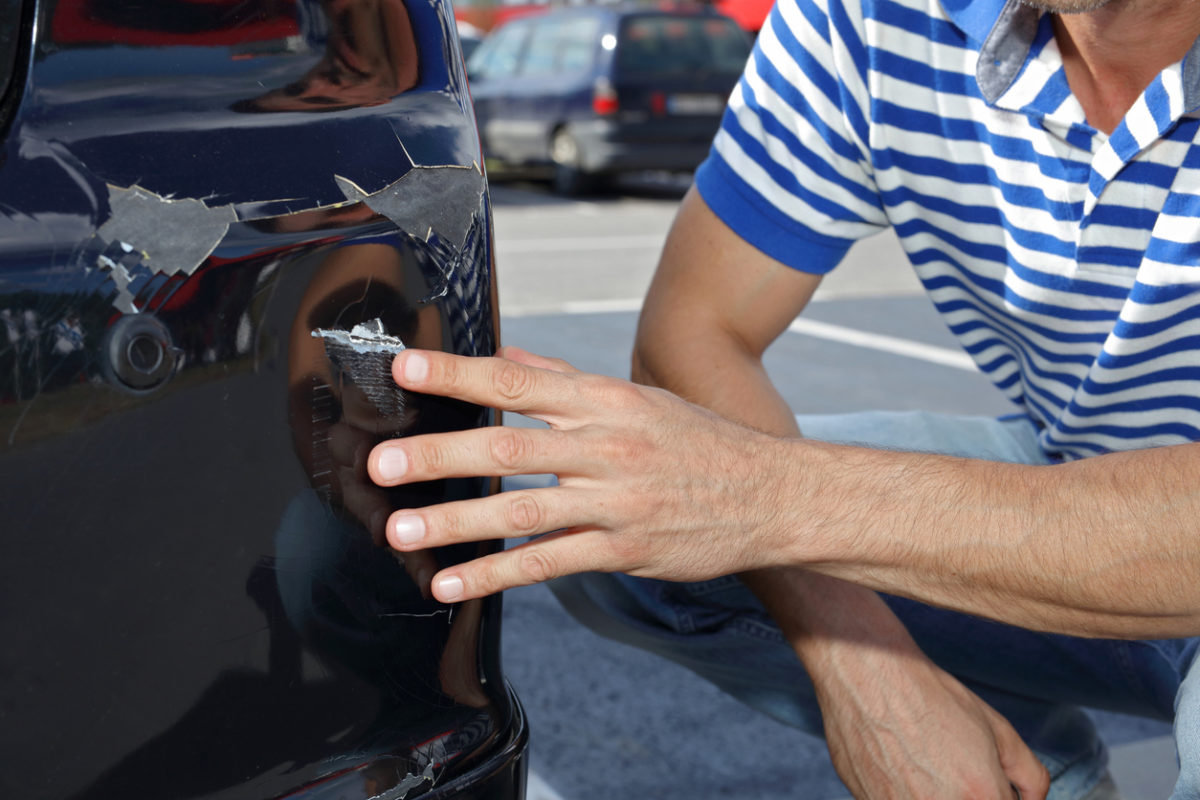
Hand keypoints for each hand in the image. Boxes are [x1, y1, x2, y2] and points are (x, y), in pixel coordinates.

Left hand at [367, 347, 790, 601]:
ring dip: (457, 524)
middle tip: (380, 464)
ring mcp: (616, 502)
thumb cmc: (701, 442)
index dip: (460, 374)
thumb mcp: (640, 398)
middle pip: (510, 448)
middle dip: (439, 455)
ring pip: (523, 513)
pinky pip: (549, 564)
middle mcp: (607, 446)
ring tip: (401, 530)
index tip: (408, 369)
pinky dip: (497, 575)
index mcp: (606, 400)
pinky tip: (452, 585)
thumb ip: (567, 380)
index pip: (520, 380)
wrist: (772, 495)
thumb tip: (510, 355)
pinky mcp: (624, 550)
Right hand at [815, 645, 1049, 799]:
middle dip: (967, 792)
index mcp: (980, 793)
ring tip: (923, 764)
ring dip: (933, 793)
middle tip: (952, 767)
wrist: (869, 674)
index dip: (995, 793)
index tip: (982, 781)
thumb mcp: (997, 728)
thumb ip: (1029, 775)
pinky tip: (898, 763)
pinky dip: (901, 792)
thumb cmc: (931, 696)